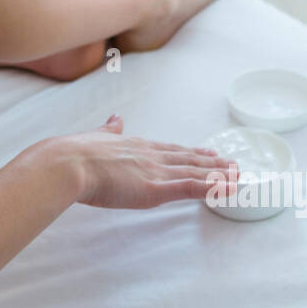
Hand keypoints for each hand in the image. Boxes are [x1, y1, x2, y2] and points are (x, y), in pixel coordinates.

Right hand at [66, 114, 238, 208]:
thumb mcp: (94, 136)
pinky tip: (228, 189)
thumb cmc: (73, 154)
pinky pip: (191, 188)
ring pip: (195, 172)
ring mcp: (154, 171)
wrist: (67, 163)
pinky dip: (212, 188)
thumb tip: (115, 118)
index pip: (171, 149)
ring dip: (219, 174)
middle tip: (232, 163)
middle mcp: (150, 155)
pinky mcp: (154, 189)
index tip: (207, 151)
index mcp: (135, 145)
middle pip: (189, 159)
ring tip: (238, 175)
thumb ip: (108, 130)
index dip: (191, 151)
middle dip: (212, 162)